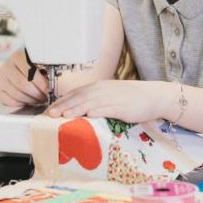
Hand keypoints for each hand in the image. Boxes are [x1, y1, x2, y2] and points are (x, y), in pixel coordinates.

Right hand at [0, 49, 48, 106]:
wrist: (20, 70)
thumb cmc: (34, 68)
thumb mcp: (41, 64)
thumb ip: (47, 70)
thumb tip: (57, 82)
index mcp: (18, 57)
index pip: (30, 71)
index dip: (41, 83)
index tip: (50, 89)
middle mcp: (7, 66)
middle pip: (24, 85)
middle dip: (38, 93)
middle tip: (46, 96)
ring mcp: (1, 78)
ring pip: (18, 94)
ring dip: (31, 100)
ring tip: (39, 98)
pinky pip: (10, 101)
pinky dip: (22, 103)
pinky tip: (28, 100)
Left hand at [46, 80, 170, 123]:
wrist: (153, 96)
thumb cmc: (131, 98)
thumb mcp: (109, 96)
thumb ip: (94, 102)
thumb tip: (77, 111)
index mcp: (98, 87)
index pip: (75, 93)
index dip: (61, 101)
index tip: (49, 110)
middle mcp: (103, 90)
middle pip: (80, 97)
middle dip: (64, 106)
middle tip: (51, 114)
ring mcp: (113, 98)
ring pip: (91, 103)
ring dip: (76, 109)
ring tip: (64, 115)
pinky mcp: (123, 107)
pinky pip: (108, 109)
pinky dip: (98, 111)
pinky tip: (90, 115)